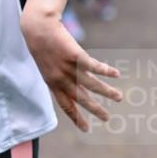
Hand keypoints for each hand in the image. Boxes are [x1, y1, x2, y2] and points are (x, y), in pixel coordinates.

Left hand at [21, 11, 121, 130]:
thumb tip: (74, 82)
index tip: (86, 128)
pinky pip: (95, 67)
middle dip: (95, 110)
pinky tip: (116, 74)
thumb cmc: (41, 44)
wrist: (38, 29)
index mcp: (52, 84)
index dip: (76, 117)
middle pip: (82, 99)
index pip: (66, 105)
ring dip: (107, 92)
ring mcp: (69, 69)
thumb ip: (59, 77)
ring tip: (119, 97)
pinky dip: (106, 71)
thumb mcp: (47, 65)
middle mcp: (61, 80)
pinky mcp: (77, 57)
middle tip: (107, 118)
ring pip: (92, 85)